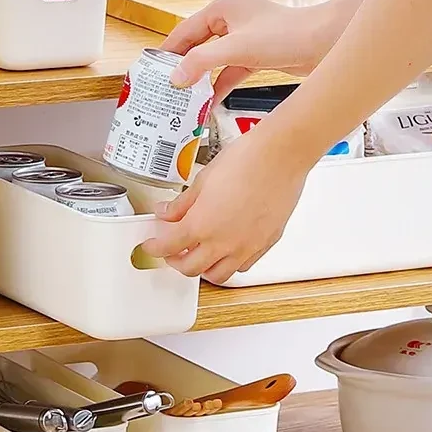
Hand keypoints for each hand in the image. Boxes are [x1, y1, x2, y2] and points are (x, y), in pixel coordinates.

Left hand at [141, 130, 309, 282]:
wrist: (279, 157)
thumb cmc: (245, 161)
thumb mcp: (202, 180)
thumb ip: (182, 203)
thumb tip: (167, 213)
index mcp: (202, 225)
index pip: (169, 246)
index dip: (155, 247)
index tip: (152, 245)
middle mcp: (224, 243)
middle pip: (191, 269)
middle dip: (176, 261)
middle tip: (171, 250)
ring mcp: (246, 247)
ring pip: (219, 275)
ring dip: (204, 268)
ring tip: (198, 253)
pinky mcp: (265, 244)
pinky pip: (243, 266)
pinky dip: (230, 264)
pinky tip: (227, 250)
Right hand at [161, 0, 354, 101]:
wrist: (325, 43)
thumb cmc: (285, 34)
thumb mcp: (236, 48)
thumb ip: (202, 63)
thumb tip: (175, 77)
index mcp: (223, 7)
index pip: (185, 30)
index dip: (168, 50)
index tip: (152, 69)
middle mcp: (232, 19)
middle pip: (198, 45)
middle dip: (184, 66)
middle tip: (165, 86)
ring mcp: (245, 37)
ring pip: (214, 60)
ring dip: (202, 79)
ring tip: (184, 98)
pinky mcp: (257, 54)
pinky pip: (231, 70)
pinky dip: (221, 84)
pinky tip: (209, 102)